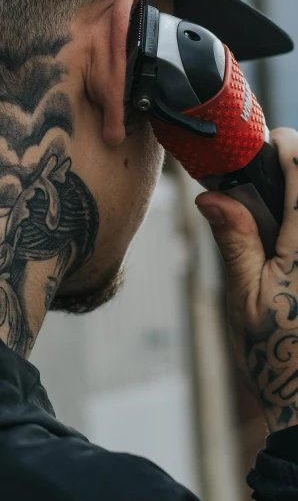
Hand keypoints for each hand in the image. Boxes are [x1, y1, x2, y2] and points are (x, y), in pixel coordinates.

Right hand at [196, 128, 297, 432]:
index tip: (266, 144)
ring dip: (295, 201)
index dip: (286, 146)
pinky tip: (281, 243)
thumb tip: (211, 196)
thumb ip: (234, 240)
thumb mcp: (245, 298)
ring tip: (271, 216)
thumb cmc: (276, 356)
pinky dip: (295, 224)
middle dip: (294, 169)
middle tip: (265, 181)